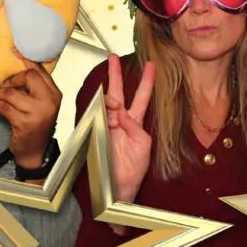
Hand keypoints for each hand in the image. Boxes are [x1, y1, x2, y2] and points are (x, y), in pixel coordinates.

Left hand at [0, 51, 61, 168]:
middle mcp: (49, 101)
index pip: (40, 71)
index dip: (26, 60)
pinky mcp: (24, 123)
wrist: (35, 152)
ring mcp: (37, 113)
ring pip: (11, 93)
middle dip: (10, 79)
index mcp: (55, 94)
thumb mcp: (41, 105)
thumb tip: (17, 66)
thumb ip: (34, 88)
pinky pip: (3, 107)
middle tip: (1, 84)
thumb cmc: (36, 126)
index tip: (14, 50)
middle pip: (27, 77)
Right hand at [104, 54, 154, 204]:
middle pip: (118, 92)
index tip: (151, 65)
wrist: (119, 188)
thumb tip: (120, 111)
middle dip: (116, 74)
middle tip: (113, 57)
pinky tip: (106, 114)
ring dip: (110, 101)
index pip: (141, 97)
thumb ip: (135, 126)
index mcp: (135, 124)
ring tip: (114, 105)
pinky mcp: (95, 133)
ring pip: (106, 105)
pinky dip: (100, 113)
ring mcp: (107, 127)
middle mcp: (120, 122)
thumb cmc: (133, 170)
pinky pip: (95, 118)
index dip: (146, 81)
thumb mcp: (143, 145)